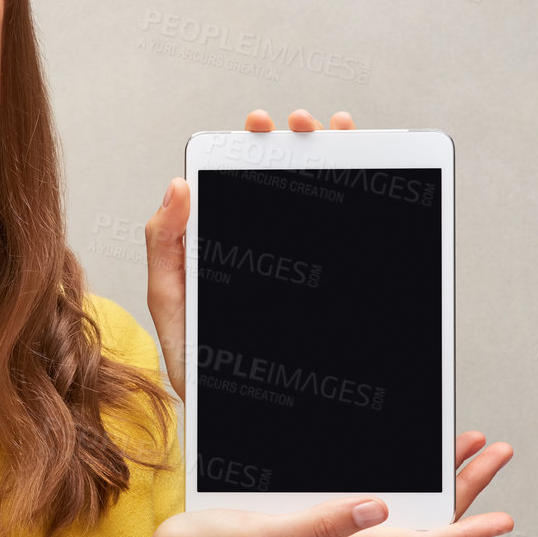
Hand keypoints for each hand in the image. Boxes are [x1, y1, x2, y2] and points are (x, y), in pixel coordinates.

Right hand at [128, 432, 512, 536]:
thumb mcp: (263, 534)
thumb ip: (321, 524)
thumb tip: (381, 508)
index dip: (466, 530)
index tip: (506, 517)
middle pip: (418, 526)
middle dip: (461, 490)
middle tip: (492, 451)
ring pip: (395, 517)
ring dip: (429, 487)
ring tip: (453, 453)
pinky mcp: (300, 535)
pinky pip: (363, 512)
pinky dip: (389, 489)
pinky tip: (380, 474)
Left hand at [146, 107, 354, 400]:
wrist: (229, 412)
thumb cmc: (196, 360)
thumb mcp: (170, 300)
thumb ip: (165, 245)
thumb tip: (177, 187)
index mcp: (225, 242)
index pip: (241, 183)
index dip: (251, 147)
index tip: (256, 125)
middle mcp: (265, 247)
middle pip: (287, 181)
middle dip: (298, 142)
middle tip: (298, 124)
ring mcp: (298, 268)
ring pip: (325, 201)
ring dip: (334, 159)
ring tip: (336, 135)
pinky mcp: (324, 288)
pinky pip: (352, 239)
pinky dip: (364, 204)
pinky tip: (372, 181)